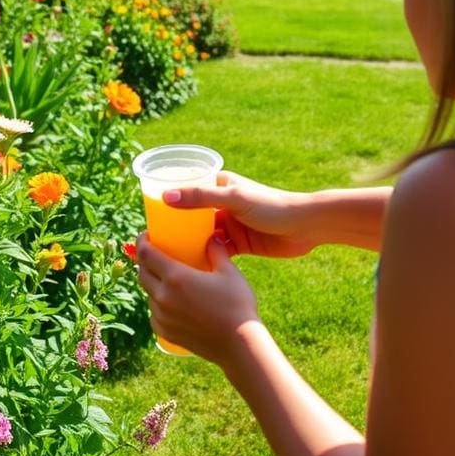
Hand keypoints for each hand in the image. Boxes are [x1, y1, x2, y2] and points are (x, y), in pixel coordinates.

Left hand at [136, 231, 258, 366]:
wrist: (240, 345)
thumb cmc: (237, 305)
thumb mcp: (229, 272)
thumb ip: (217, 251)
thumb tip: (213, 235)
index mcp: (175, 277)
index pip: (146, 254)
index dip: (142, 241)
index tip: (147, 236)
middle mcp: (163, 296)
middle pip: (142, 273)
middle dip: (145, 261)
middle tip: (156, 255)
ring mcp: (162, 316)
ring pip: (148, 293)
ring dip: (152, 283)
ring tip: (166, 279)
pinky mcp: (165, 332)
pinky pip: (153, 313)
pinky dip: (158, 304)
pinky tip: (171, 302)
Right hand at [165, 171, 315, 258]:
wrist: (307, 227)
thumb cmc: (271, 206)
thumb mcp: (233, 199)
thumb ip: (200, 197)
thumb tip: (165, 197)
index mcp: (218, 185)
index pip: (186, 190)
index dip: (167, 201)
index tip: (148, 216)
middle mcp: (221, 204)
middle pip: (190, 216)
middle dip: (174, 228)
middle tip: (154, 243)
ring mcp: (230, 224)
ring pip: (201, 236)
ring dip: (188, 245)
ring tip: (167, 259)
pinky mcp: (239, 244)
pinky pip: (215, 251)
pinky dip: (204, 259)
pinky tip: (190, 270)